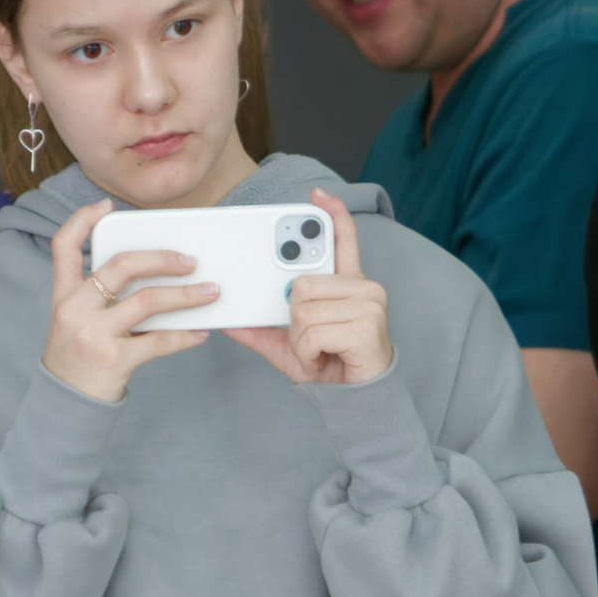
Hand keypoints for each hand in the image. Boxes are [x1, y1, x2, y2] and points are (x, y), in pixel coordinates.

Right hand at [42, 198, 214, 403]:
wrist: (65, 405)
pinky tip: (200, 332)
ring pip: (147, 301)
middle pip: (121, 266)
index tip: (105, 207)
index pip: (63, 246)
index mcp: (64, 294)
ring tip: (210, 293)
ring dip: (185, 295)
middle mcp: (75, 309)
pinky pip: (159, 341)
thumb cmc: (78, 356)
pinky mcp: (114, 359)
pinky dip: (185, 335)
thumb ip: (99, 295)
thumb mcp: (75, 319)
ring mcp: (93, 334)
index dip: (81, 220)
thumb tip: (153, 272)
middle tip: (190, 261)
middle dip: (161, 258)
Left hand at [225, 190, 391, 385]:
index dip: (332, 216)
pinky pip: (312, 333)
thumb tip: (228, 323)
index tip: (318, 195)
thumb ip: (262, 331)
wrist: (359, 401)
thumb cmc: (331, 366)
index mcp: (348, 286)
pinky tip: (324, 360)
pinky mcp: (366, 326)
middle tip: (310, 341)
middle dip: (294, 320)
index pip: (344, 241)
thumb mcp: (290, 348)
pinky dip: (308, 353)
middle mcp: (364, 288)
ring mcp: (368, 305)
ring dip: (300, 341)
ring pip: (303, 311)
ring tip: (318, 353)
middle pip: (302, 285)